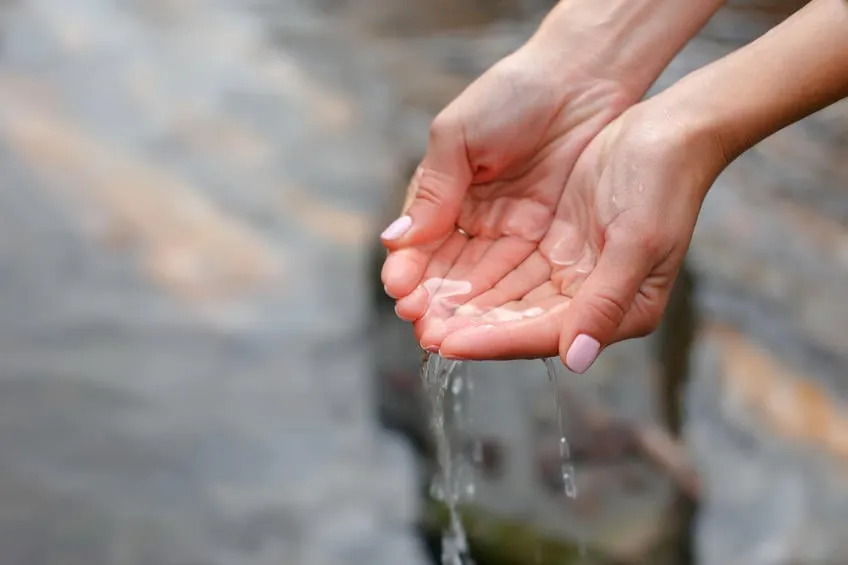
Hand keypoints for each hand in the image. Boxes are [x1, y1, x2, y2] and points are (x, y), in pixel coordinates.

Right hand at [380, 42, 635, 354]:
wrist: (581, 78)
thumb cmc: (513, 94)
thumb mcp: (459, 135)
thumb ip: (434, 190)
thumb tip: (397, 240)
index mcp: (447, 195)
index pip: (423, 244)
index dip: (411, 271)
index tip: (401, 294)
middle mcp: (477, 221)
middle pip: (451, 274)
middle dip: (435, 303)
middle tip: (423, 329)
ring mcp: (513, 233)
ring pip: (484, 283)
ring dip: (465, 312)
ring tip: (447, 337)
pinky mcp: (550, 241)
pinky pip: (524, 279)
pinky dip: (505, 303)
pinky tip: (489, 324)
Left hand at [384, 87, 727, 370]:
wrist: (671, 127)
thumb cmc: (664, 181)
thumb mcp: (638, 240)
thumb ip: (606, 301)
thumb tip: (576, 359)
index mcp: (620, 308)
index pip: (542, 334)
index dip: (492, 341)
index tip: (446, 344)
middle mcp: (588, 298)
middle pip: (515, 321)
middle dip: (466, 326)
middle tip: (419, 330)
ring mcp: (568, 270)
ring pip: (503, 296)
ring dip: (461, 302)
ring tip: (416, 308)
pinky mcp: (553, 243)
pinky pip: (503, 265)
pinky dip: (471, 271)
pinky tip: (437, 275)